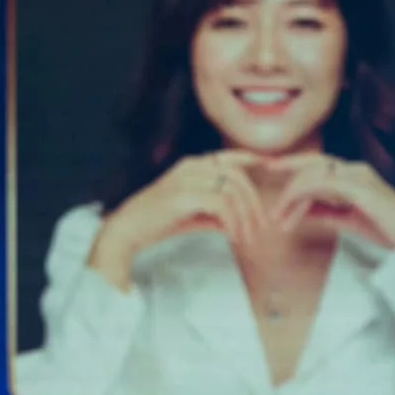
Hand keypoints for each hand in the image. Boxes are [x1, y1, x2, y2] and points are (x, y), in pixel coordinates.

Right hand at [88, 151, 268, 289]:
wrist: (127, 230)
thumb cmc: (155, 223)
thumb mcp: (190, 215)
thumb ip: (213, 214)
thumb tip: (235, 224)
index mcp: (190, 166)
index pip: (227, 157)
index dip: (250, 159)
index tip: (268, 166)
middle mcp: (190, 167)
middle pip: (237, 177)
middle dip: (253, 202)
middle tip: (259, 227)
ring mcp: (187, 179)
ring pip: (233, 191)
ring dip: (246, 217)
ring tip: (247, 238)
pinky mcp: (185, 195)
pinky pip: (222, 205)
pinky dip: (233, 222)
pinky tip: (232, 236)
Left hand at [264, 153, 394, 247]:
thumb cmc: (387, 231)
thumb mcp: (348, 220)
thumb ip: (326, 213)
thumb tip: (302, 211)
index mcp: (354, 174)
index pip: (318, 164)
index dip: (292, 164)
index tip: (269, 168)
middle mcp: (355, 169)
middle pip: (311, 164)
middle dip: (285, 176)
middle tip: (266, 193)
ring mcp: (358, 176)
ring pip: (312, 176)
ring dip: (291, 197)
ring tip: (278, 220)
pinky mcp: (359, 187)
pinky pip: (320, 186)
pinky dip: (302, 198)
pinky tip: (292, 214)